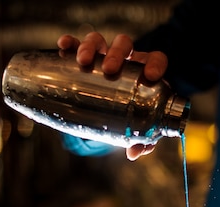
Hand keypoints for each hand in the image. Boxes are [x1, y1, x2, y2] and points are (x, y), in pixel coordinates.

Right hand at [57, 33, 168, 160]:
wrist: (105, 112)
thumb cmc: (127, 116)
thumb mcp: (136, 128)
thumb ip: (142, 140)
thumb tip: (135, 152)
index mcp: (143, 73)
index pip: (155, 59)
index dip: (155, 64)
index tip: (150, 76)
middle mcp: (124, 60)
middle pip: (124, 45)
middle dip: (116, 54)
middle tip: (109, 69)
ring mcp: (102, 56)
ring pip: (99, 41)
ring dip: (91, 46)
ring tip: (83, 61)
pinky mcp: (82, 56)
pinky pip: (75, 44)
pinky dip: (70, 43)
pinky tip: (64, 46)